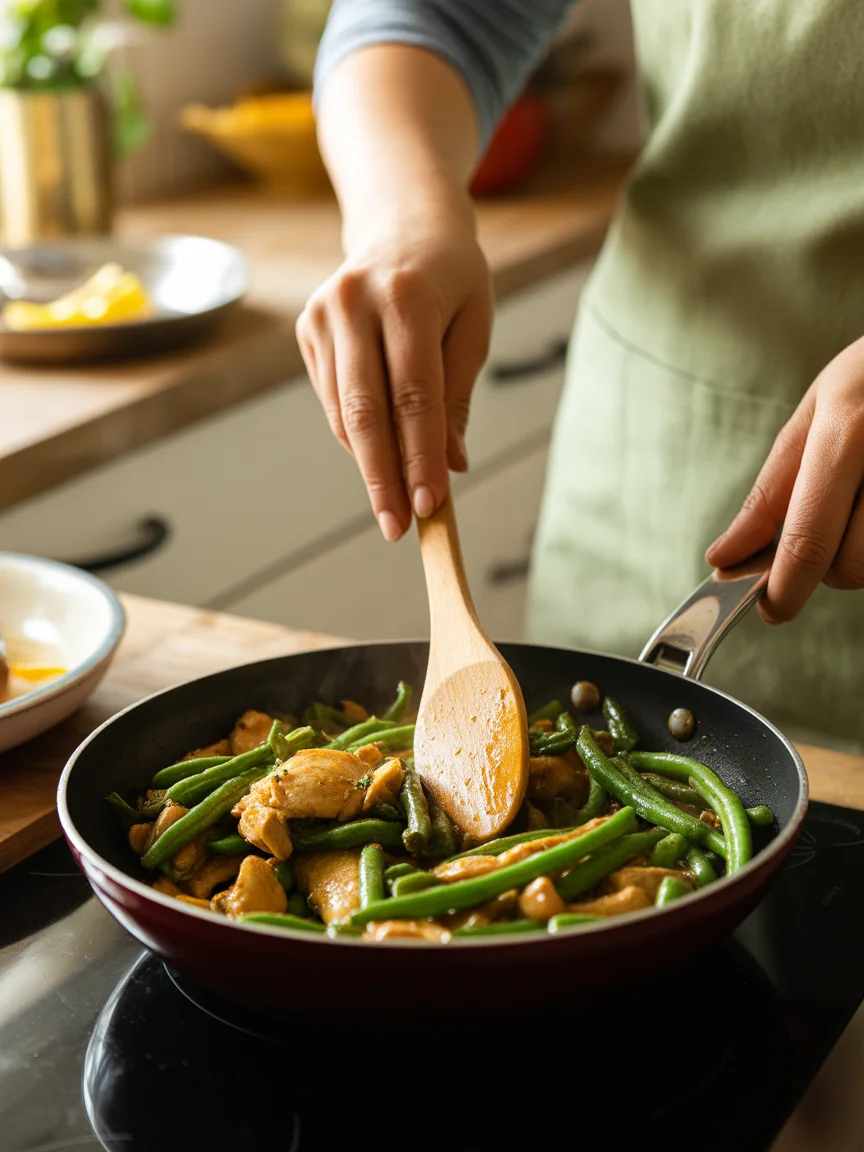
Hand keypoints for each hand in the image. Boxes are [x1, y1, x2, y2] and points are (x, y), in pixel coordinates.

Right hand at [296, 196, 492, 540]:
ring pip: (344, 413)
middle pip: (367, 411)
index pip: (416, 396)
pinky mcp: (307, 330)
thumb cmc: (451, 278)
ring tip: (393, 505)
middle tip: (398, 527)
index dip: (421, 457)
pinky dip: (356, 437)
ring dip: (369, 465)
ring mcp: (322, 315)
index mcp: (407, 297)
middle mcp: (355, 303)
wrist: (402, 221)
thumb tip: (449, 466)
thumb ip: (456, 396)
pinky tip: (378, 457)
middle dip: (384, 478)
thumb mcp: (472, 326)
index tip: (431, 505)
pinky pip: (332, 402)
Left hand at [706, 335, 863, 621]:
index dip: (783, 589)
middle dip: (826, 566)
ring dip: (861, 555)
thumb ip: (770, 491)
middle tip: (826, 525)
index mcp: (850, 432)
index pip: (807, 541)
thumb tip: (724, 557)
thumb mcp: (817, 412)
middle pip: (851, 566)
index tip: (771, 607)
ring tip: (860, 502)